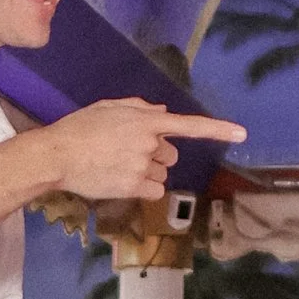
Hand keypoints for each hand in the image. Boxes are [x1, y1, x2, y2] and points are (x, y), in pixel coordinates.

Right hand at [42, 97, 246, 203]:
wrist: (57, 155)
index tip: (242, 134)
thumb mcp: (109, 107)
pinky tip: (120, 180)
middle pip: (170, 155)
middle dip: (156, 155)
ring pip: (161, 174)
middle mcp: (149, 144)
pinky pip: (155, 191)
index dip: (217, 129)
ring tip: (117, 166)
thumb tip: (163, 113)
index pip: (188, 125)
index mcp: (145, 121)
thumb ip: (139, 108)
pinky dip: (143, 188)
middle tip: (127, 152)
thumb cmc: (79, 128)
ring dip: (146, 172)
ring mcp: (142, 167)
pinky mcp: (134, 188)